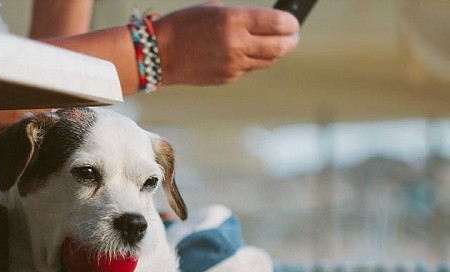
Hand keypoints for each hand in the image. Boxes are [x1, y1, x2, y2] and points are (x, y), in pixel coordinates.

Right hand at [153, 3, 299, 85]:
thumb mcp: (214, 10)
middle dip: (290, 40)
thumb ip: (242, 18)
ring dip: (276, 53)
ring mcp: (233, 65)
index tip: (294, 23)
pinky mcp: (227, 78)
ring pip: (267, 61)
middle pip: (279, 46)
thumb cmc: (184, 26)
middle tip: (293, 36)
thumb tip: (263, 25)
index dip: (290, 23)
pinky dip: (255, 61)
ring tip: (278, 45)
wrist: (159, 54)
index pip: (277, 24)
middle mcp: (236, 44)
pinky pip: (249, 69)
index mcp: (234, 21)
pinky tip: (252, 54)